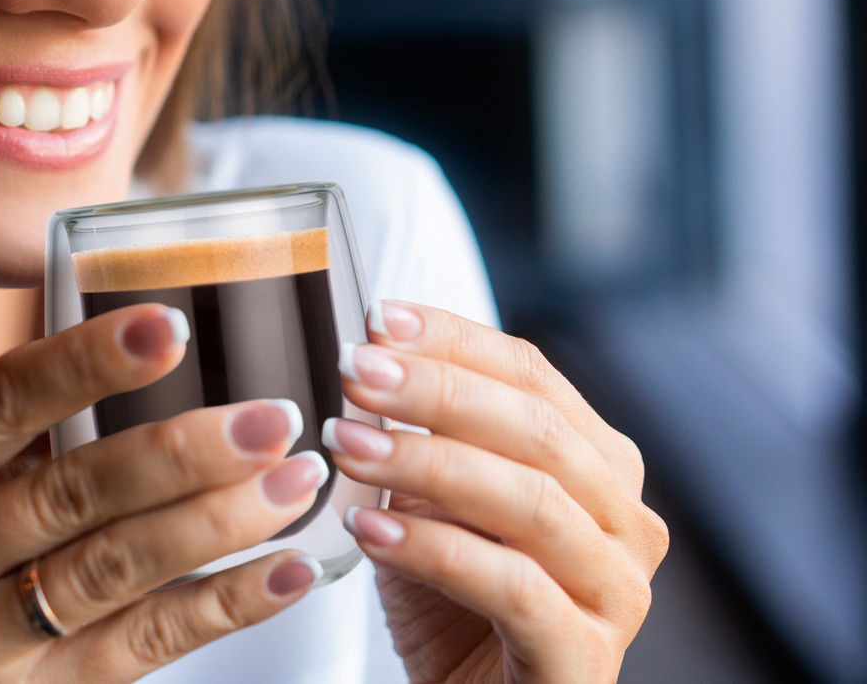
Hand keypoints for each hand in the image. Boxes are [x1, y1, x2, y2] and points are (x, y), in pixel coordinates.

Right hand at [0, 303, 330, 682]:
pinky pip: (147, 643)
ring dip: (217, 520)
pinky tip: (286, 567)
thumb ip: (21, 428)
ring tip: (293, 479)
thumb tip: (159, 335)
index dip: (84, 361)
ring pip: (114, 568)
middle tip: (269, 417)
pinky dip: (226, 602)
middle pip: (67, 492)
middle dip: (181, 450)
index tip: (170, 326)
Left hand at [324, 301, 668, 683]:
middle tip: (355, 372)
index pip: (531, 374)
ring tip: (348, 445)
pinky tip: (371, 529)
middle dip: (435, 390)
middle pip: (535, 428)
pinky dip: (433, 549)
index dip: (453, 339)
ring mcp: (615, 590)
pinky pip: (513, 587)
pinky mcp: (585, 656)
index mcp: (596, 464)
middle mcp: (622, 519)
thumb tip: (368, 354)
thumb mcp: (432, 500)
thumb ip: (421, 432)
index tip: (378, 320)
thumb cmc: (452, 603)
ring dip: (426, 461)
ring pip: (529, 500)